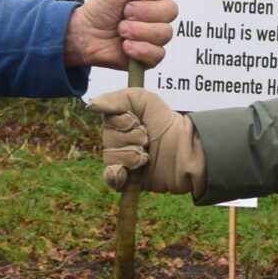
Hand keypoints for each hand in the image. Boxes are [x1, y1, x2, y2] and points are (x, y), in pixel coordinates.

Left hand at [66, 0, 177, 69]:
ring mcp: (156, 36)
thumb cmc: (102, 8)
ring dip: (137, 30)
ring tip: (121, 30)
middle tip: (124, 13)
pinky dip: (139, 49)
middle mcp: (159, 15)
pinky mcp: (151, 56)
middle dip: (143, 12)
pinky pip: (157, 54)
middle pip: (171, 10)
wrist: (86, 34)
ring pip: (165, 32)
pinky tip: (125, 46)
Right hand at [89, 87, 205, 194]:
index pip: (108, 122)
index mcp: (119, 122)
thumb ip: (116, 99)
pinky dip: (115, 176)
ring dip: (131, 155)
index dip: (123, 122)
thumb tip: (90, 104)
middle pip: (107, 140)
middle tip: (147, 139)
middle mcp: (118, 141)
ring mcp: (123, 161)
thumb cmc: (166, 122)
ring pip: (111, 158)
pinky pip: (111, 179)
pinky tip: (124, 173)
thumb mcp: (144, 99)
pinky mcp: (128, 179)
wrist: (186, 150)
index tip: (138, 121)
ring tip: (147, 155)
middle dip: (131, 138)